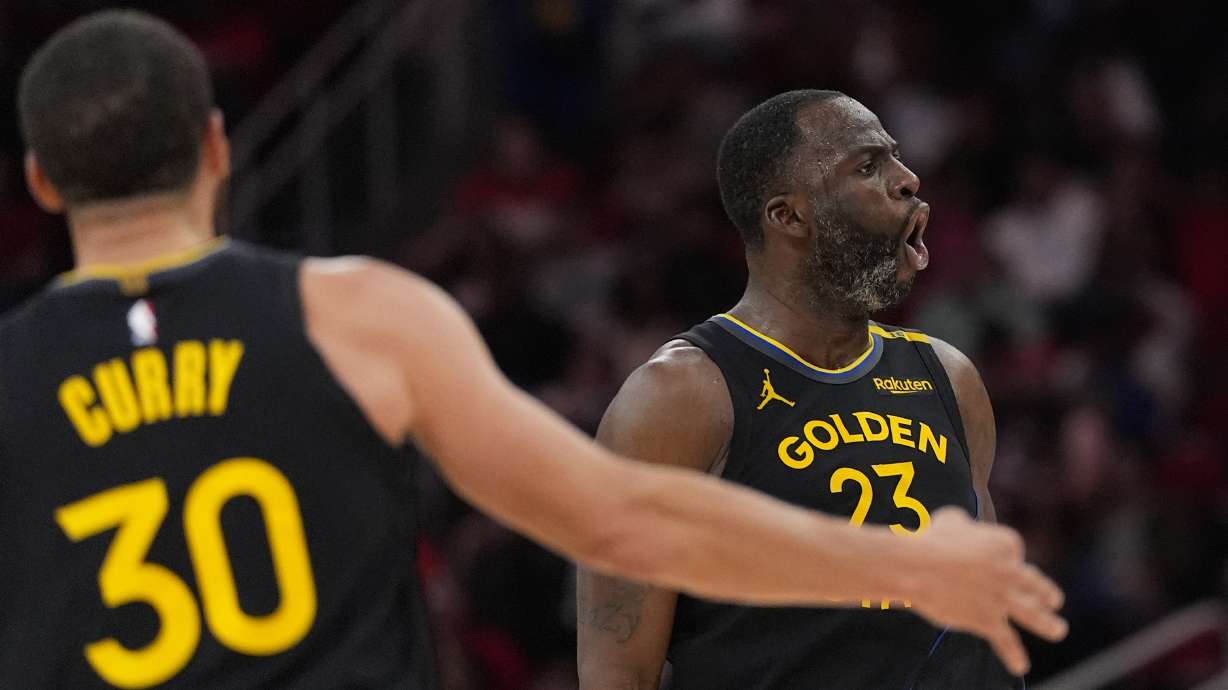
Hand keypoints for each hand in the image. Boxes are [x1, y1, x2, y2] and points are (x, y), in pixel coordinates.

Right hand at [906, 508, 1067, 676]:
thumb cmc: (931, 539)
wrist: (917, 566)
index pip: (1015, 552)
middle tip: (1055, 600)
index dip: (1004, 557)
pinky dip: (1013, 654)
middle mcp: (1011, 571)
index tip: (987, 560)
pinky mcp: (988, 620)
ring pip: (1031, 613)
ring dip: (1047, 624)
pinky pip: (1005, 640)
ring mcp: (1002, 598)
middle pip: (1033, 583)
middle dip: (1045, 592)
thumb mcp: (952, 519)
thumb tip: (963, 530)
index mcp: (1005, 543)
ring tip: (1058, 630)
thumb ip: (966, 525)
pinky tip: (1021, 665)